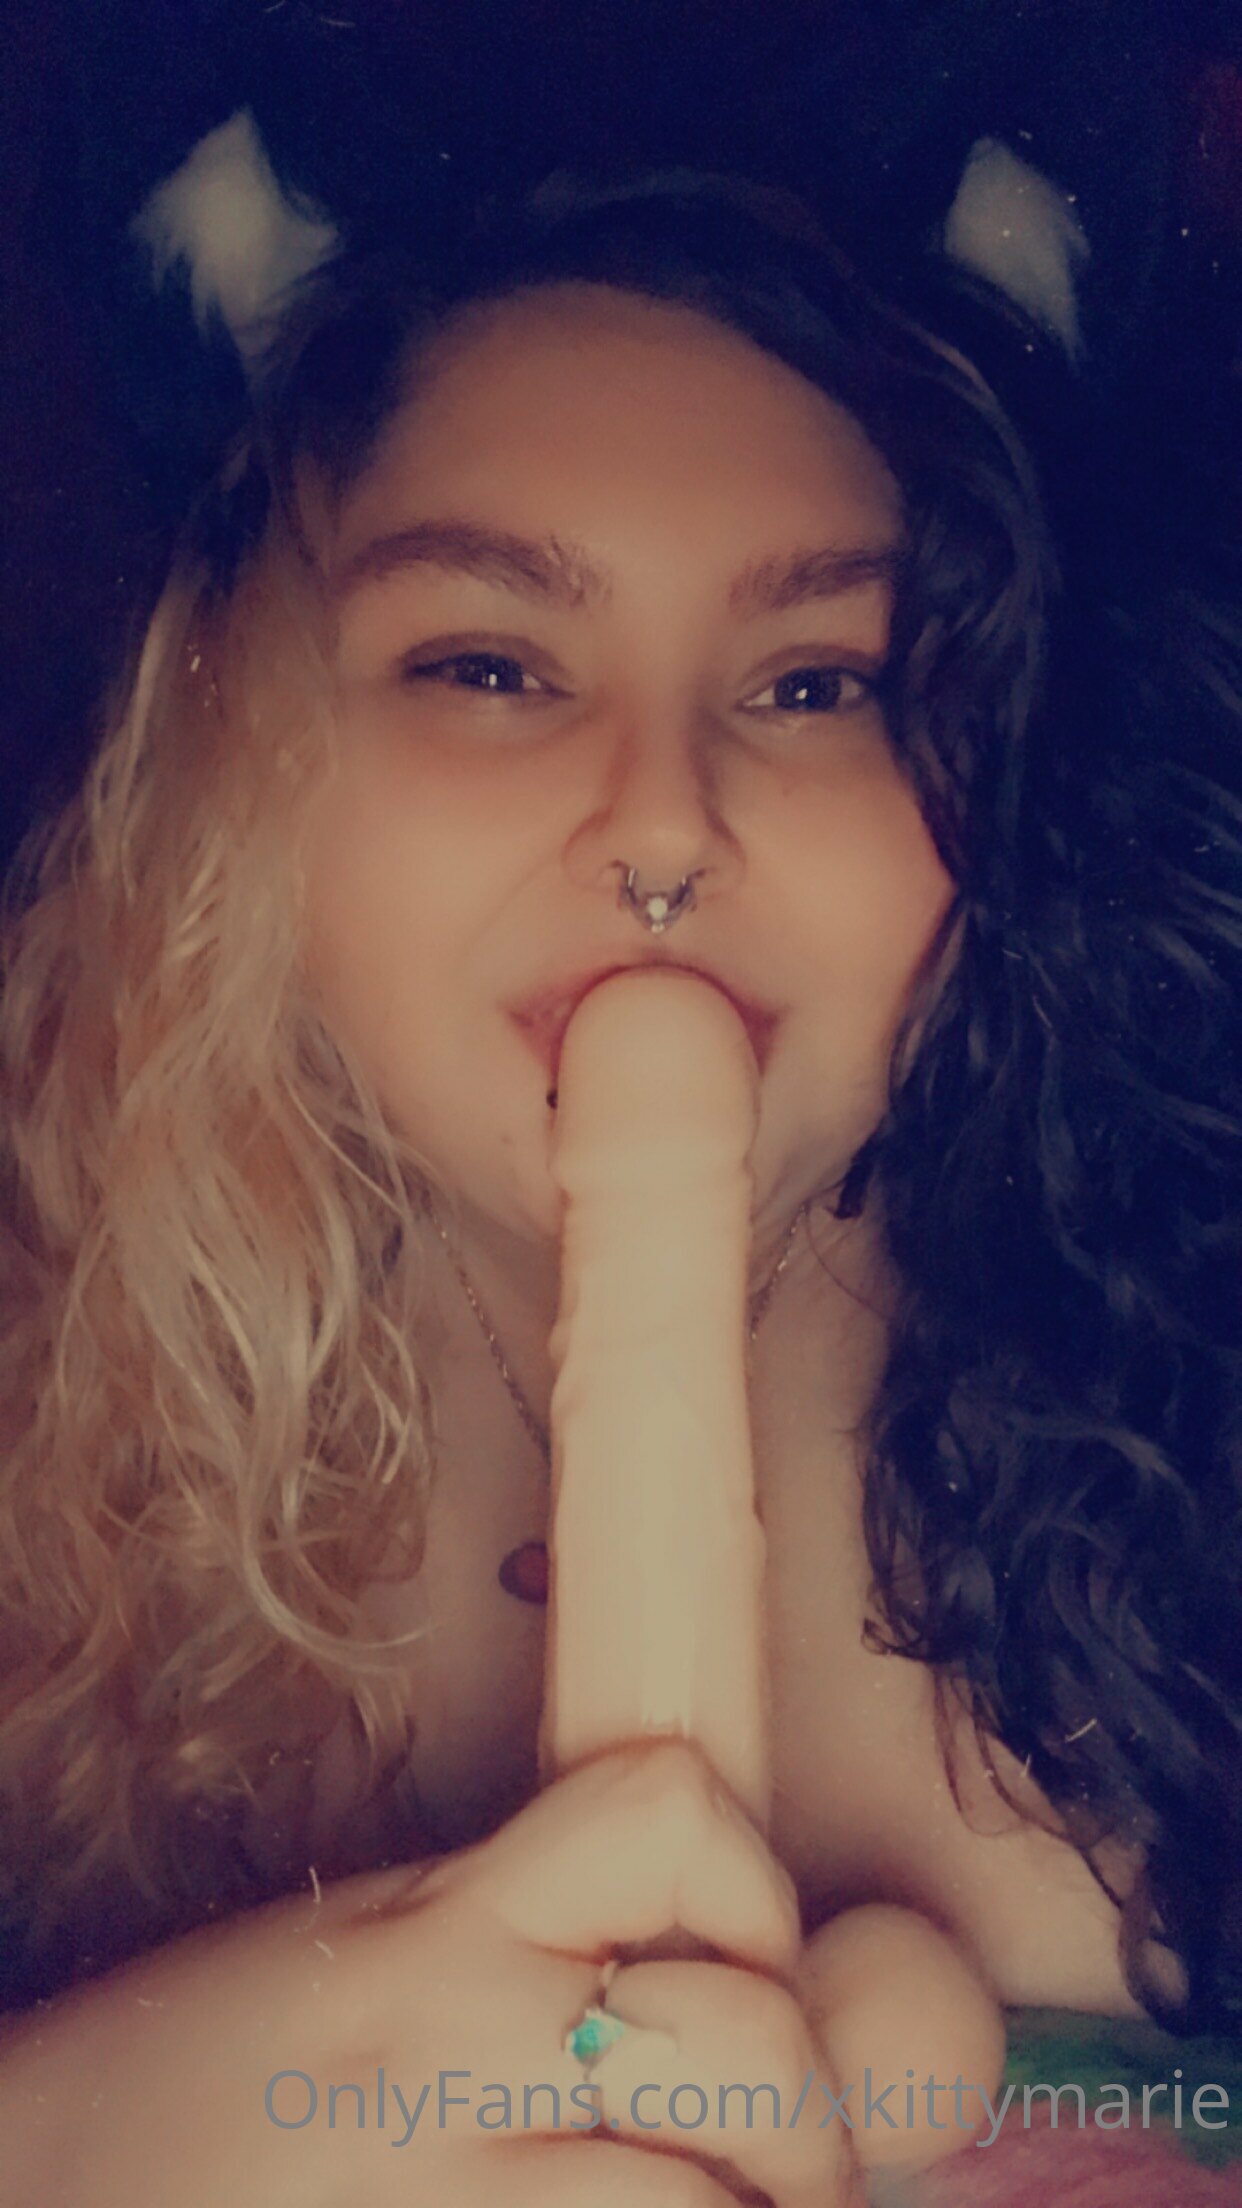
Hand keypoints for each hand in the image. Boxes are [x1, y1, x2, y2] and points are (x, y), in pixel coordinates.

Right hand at [1, 1739, 857, 2206]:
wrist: (38, 2191)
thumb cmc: (180, 2075)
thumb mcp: (348, 1945)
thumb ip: (506, 1927)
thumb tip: (686, 1945)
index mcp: (437, 1927)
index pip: (664, 1814)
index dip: (743, 1876)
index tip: (748, 1944)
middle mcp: (463, 2048)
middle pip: (747, 2040)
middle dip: (804, 2106)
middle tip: (789, 2148)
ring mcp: (466, 2198)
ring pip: (718, 2206)